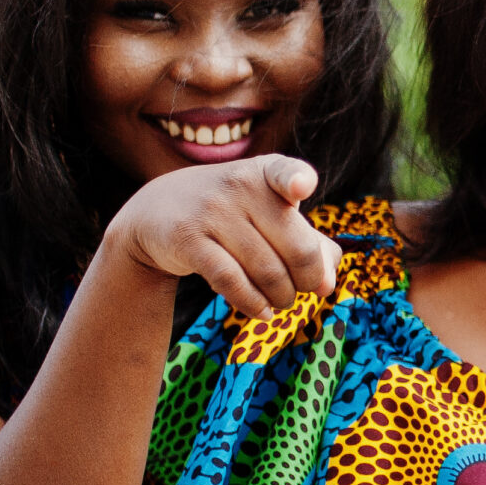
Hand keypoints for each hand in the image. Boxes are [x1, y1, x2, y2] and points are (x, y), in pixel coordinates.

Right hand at [101, 155, 341, 318]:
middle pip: (297, 247)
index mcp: (267, 173)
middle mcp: (239, 185)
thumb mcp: (270, 214)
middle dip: (308, 280)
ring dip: (282, 297)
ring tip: (281, 301)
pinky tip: (262, 312)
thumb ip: (310, 243)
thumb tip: (327, 284)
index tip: (300, 190)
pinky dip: (253, 303)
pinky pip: (231, 280)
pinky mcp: (187, 239)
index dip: (297, 181)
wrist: (157, 212)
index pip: (287, 172)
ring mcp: (211, 210)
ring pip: (266, 270)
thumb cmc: (232, 214)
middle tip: (303, 289)